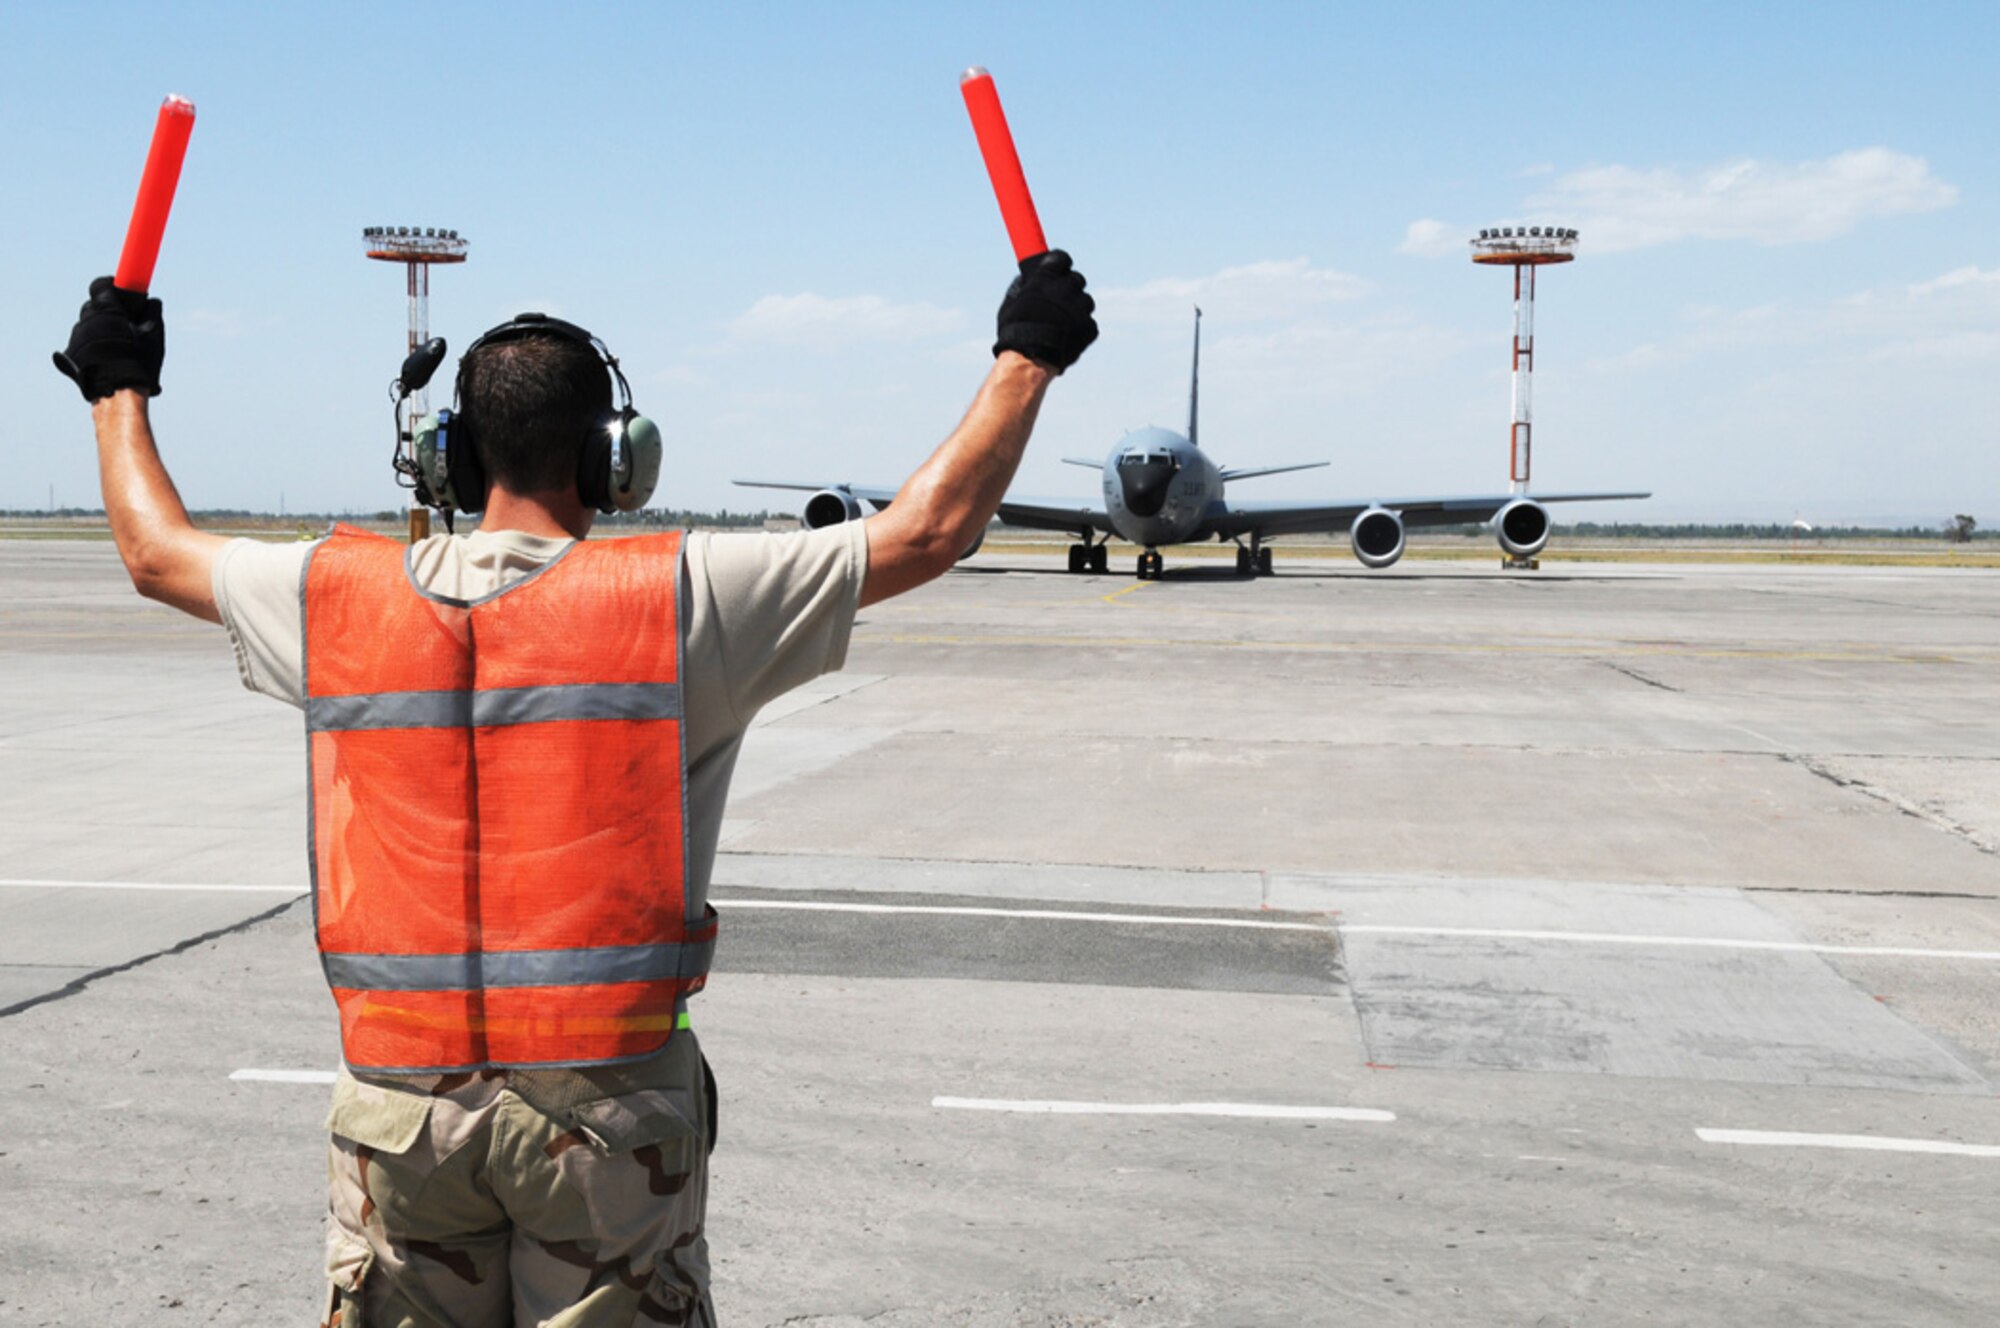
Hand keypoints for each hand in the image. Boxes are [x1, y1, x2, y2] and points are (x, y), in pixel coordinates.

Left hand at [54, 277, 164, 401]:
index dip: (113, 286)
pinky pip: (82, 342)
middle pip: (95, 305)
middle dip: (109, 310)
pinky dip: (94, 345)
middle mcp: (86, 320)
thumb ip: (153, 313)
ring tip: (119, 346)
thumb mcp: (154, 336)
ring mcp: (75, 338)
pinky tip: (108, 358)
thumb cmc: (138, 364)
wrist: (116, 395)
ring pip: (88, 325)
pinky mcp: (69, 354)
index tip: (124, 292)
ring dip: (101, 329)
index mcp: (106, 311)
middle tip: (127, 323)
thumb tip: (152, 301)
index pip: (102, 285)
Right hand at [993, 249, 1096, 372]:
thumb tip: (1026, 280)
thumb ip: (1022, 287)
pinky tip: (1066, 336)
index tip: (1057, 269)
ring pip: (1084, 301)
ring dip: (1076, 308)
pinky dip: (1080, 328)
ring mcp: (1081, 308)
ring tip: (1061, 323)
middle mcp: (1067, 288)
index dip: (1059, 264)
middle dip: (1068, 287)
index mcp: (1047, 278)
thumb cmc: (1016, 331)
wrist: (1031, 359)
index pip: (1062, 258)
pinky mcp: (1090, 327)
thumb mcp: (1011, 302)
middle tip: (1058, 300)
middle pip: (1076, 279)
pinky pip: (1088, 322)